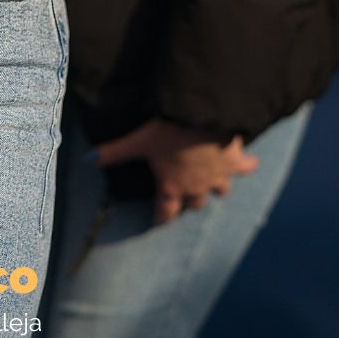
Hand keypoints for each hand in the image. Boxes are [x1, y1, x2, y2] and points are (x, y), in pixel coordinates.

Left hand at [93, 116, 258, 224]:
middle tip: (183, 195)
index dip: (161, 218)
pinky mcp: (235, 161)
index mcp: (172, 185)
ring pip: (220, 191)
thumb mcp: (139, 139)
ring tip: (214, 180)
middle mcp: (197, 187)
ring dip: (216, 186)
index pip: (166, 212)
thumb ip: (114, 152)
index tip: (158, 221)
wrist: (205, 115)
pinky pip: (245, 167)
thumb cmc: (168, 129)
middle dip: (188, 200)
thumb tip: (87, 160)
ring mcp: (218, 176)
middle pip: (193, 203)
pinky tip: (251, 161)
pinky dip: (247, 165)